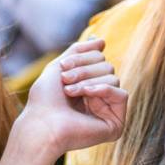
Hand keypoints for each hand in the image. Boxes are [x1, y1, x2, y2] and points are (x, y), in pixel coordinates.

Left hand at [0, 39, 129, 164]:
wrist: (43, 124)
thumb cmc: (45, 99)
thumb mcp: (60, 66)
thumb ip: (80, 51)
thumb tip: (101, 41)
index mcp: (86, 86)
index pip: (98, 59)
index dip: (81, 58)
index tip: (62, 67)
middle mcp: (99, 99)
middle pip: (107, 66)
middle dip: (85, 70)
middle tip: (65, 81)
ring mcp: (107, 111)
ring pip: (114, 78)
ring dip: (89, 81)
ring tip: (70, 91)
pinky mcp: (115, 123)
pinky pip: (122, 94)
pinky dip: (103, 89)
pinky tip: (88, 95)